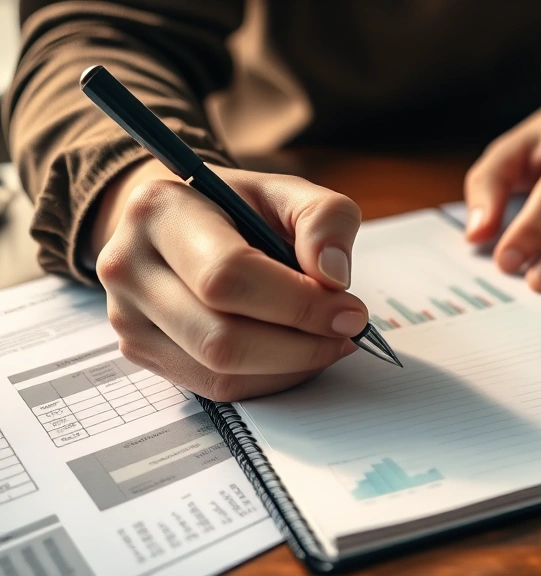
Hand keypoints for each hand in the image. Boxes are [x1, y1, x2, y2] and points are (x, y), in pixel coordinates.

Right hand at [89, 159, 366, 400]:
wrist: (182, 222)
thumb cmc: (239, 208)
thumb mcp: (287, 193)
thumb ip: (323, 218)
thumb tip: (334, 277)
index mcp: (160, 211)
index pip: (228, 275)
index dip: (299, 303)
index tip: (351, 310)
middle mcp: (127, 266)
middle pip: (221, 337)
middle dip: (300, 344)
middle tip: (346, 331)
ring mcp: (126, 316)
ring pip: (219, 371)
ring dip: (289, 366)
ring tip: (326, 341)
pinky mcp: (140, 351)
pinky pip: (213, 387)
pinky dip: (268, 378)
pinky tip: (294, 353)